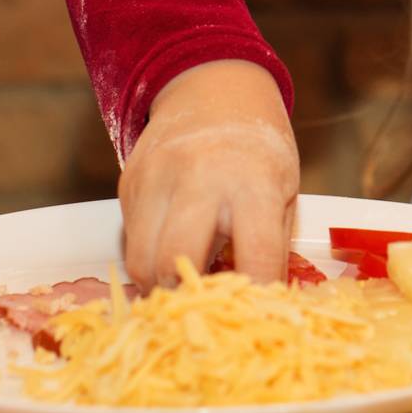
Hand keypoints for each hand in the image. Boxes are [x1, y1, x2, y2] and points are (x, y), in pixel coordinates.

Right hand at [117, 59, 298, 290]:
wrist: (213, 89)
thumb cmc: (257, 148)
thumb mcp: (282, 186)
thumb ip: (271, 242)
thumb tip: (263, 305)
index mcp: (253, 180)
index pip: (256, 255)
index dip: (256, 297)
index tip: (255, 323)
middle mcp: (201, 176)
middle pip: (177, 261)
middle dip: (187, 298)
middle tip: (201, 310)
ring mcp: (158, 177)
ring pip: (141, 261)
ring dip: (159, 286)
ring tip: (182, 287)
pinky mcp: (129, 181)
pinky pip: (129, 241)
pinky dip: (146, 259)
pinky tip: (168, 252)